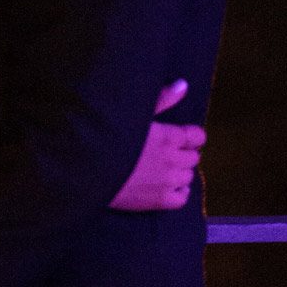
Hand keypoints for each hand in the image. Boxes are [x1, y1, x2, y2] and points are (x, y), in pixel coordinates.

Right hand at [110, 79, 205, 210]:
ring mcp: (167, 182)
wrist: (88, 170)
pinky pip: (183, 198)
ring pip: (189, 176)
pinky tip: (168, 185)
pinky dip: (179, 191)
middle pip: (193, 156)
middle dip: (184, 152)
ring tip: (163, 167)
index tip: (180, 136)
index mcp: (168, 136)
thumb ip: (162, 100)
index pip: (197, 136)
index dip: (190, 135)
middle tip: (166, 151)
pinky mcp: (159, 201)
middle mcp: (172, 159)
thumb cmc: (109, 137)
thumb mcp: (134, 113)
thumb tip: (184, 85)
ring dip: (180, 171)